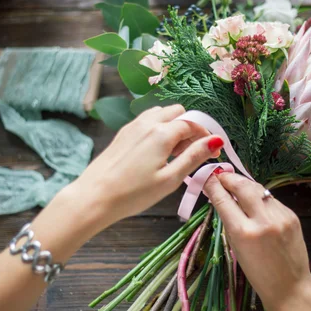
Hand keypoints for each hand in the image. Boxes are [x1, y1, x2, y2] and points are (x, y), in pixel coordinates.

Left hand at [72, 104, 223, 227]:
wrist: (94, 197)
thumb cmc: (133, 194)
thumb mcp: (170, 179)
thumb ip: (194, 157)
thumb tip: (215, 141)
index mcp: (162, 133)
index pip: (192, 123)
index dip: (206, 136)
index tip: (213, 152)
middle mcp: (147, 123)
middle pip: (177, 112)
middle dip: (190, 128)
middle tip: (191, 153)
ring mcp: (133, 126)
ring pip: (161, 114)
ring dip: (173, 126)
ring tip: (174, 153)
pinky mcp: (123, 133)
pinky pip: (147, 121)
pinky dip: (159, 129)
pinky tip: (156, 152)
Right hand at [204, 172, 310, 310]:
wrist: (289, 286)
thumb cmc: (257, 272)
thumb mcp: (235, 247)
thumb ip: (229, 220)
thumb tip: (221, 196)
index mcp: (244, 232)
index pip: (224, 199)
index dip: (213, 185)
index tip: (207, 177)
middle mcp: (263, 220)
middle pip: (242, 186)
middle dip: (229, 178)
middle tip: (220, 175)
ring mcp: (280, 215)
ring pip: (258, 189)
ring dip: (244, 184)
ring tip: (234, 183)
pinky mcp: (292, 215)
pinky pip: (270, 199)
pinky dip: (259, 196)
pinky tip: (253, 199)